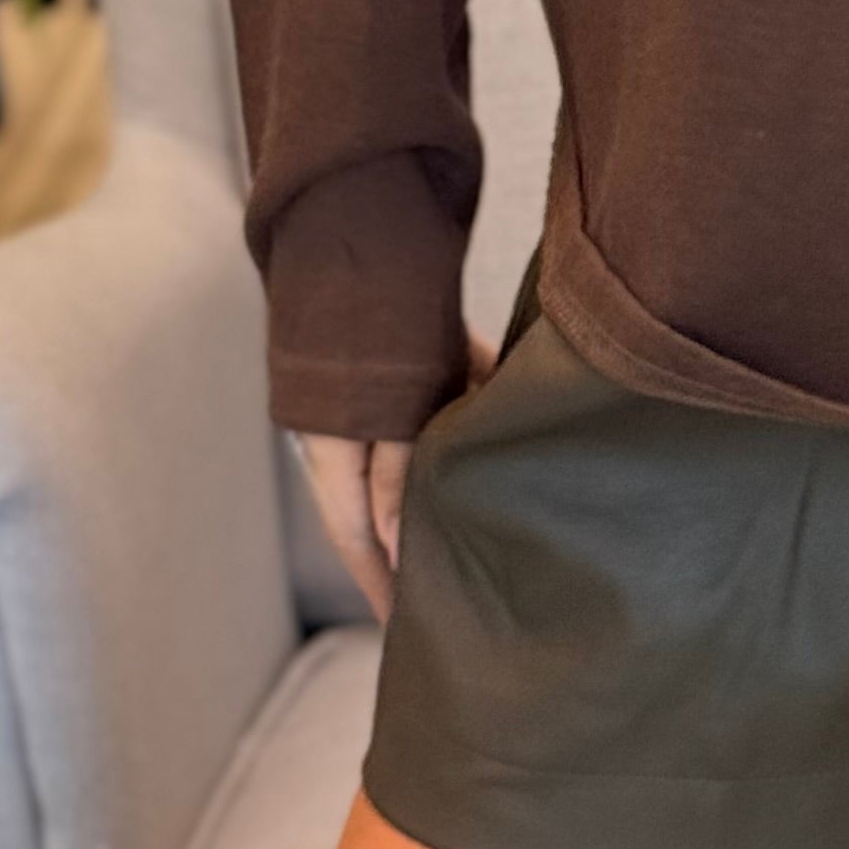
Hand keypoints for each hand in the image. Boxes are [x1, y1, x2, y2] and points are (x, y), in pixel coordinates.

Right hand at [293, 326, 497, 626]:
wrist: (358, 213)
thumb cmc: (364, 320)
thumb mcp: (381, 412)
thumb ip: (393, 479)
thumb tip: (400, 551)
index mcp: (332, 453)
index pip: (359, 542)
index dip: (384, 590)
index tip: (411, 635)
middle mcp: (355, 429)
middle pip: (391, 502)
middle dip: (422, 544)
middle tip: (466, 587)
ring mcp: (386, 390)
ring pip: (424, 447)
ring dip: (454, 476)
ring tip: (500, 518)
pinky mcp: (416, 352)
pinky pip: (448, 395)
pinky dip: (475, 410)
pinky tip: (516, 422)